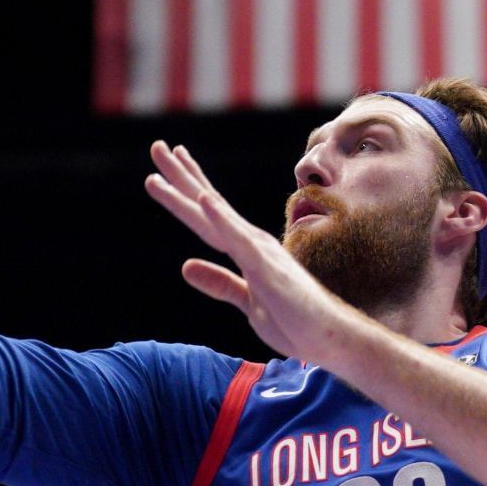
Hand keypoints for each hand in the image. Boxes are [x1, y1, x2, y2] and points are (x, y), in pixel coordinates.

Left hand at [143, 141, 356, 364]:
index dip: (188, 190)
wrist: (328, 338)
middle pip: (208, 203)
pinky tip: (203, 198)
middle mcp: (251, 242)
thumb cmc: (295, 322)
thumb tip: (186, 267)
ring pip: (215, 214)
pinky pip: (238, 240)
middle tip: (158, 147)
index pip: (210, 216)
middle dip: (181, 175)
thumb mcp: (247, 303)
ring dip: (189, 186)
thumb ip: (220, 283)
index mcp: (246, 250)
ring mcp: (258, 251)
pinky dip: (219, 218)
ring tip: (168, 158)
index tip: (167, 170)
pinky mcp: (265, 268)